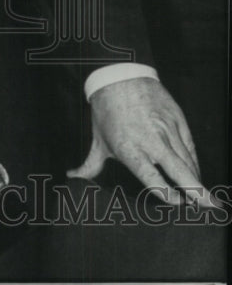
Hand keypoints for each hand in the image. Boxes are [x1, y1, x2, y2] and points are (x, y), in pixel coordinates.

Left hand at [67, 78, 214, 206]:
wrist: (119, 76)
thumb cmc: (106, 111)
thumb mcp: (98, 140)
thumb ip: (89, 165)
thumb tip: (72, 177)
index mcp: (129, 148)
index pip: (151, 176)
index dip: (166, 192)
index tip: (178, 204)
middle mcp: (150, 139)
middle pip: (178, 170)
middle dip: (197, 191)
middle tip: (211, 208)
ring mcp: (166, 128)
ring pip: (187, 159)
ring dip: (198, 179)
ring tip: (208, 199)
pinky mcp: (177, 118)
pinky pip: (190, 145)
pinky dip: (195, 161)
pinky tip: (198, 174)